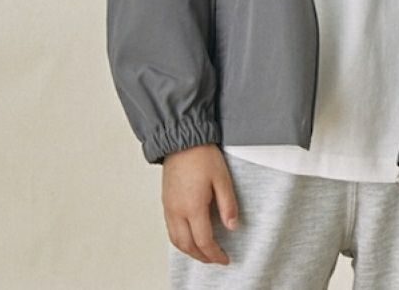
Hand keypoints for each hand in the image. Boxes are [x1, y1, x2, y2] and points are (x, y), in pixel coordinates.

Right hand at [162, 143, 239, 264]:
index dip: (215, 254)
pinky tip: (189, 237)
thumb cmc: (201, 155)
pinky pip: (170, 230)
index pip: (204, 241)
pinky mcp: (166, 202)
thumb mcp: (222, 178)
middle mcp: (177, 211)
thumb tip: (232, 226)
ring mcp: (169, 207)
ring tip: (203, 253)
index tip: (224, 258)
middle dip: (202, 257)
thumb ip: (228, 205)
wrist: (182, 139)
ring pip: (176, 240)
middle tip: (215, 259)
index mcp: (193, 207)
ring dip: (189, 251)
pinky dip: (180, 240)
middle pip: (188, 246)